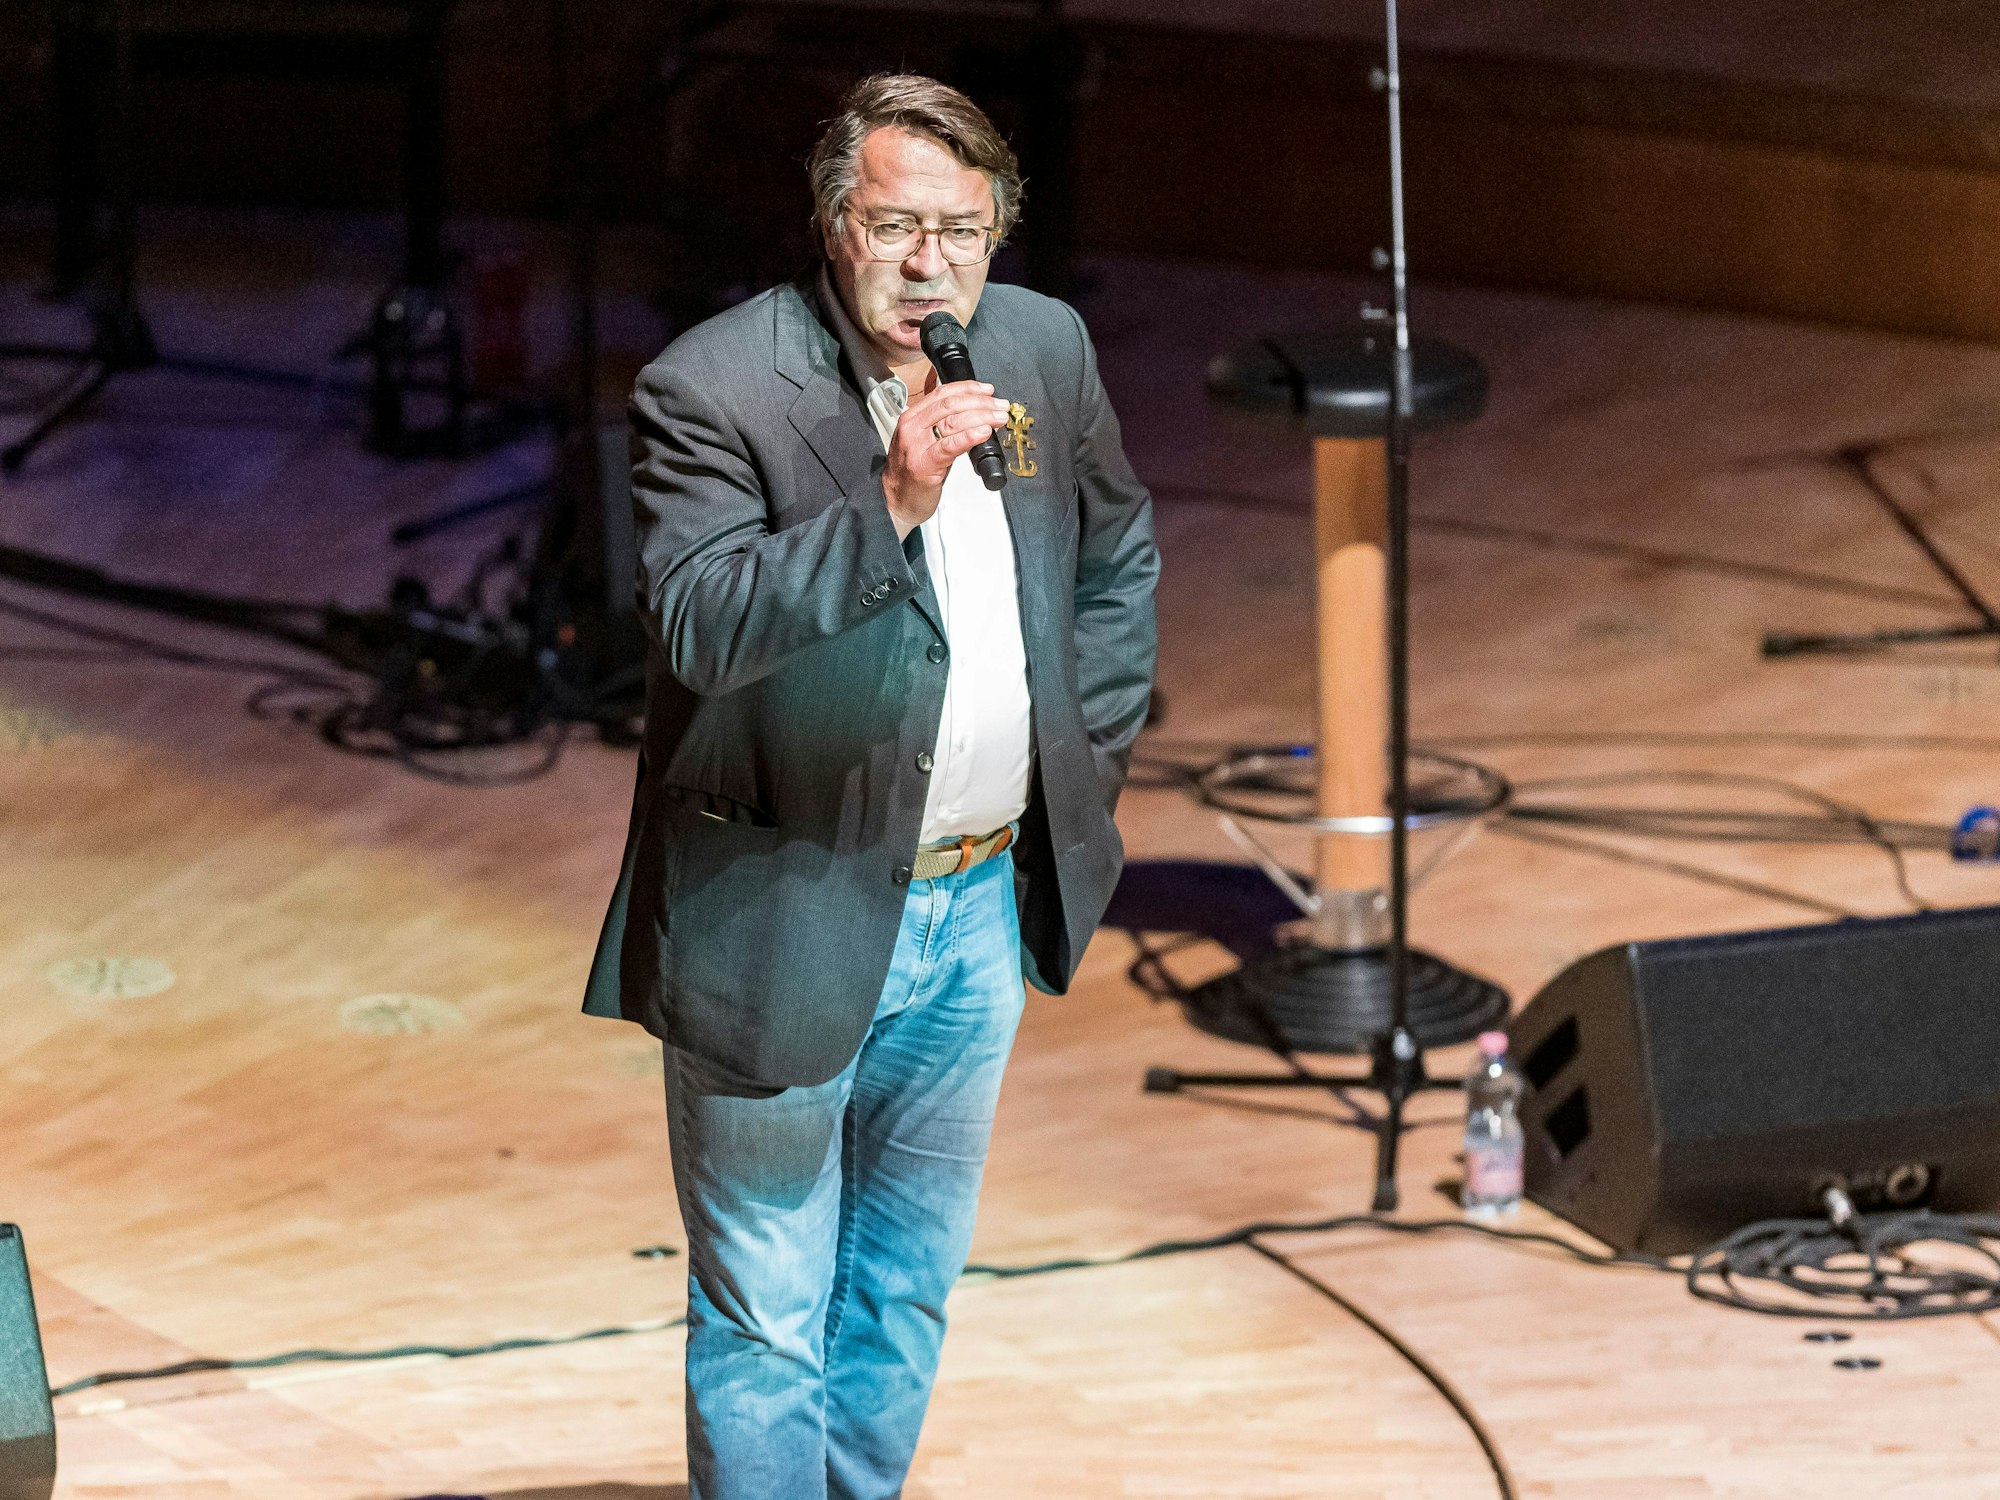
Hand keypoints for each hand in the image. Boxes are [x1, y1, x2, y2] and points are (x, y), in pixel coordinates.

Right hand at [883, 373, 1011, 537]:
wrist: (896, 499)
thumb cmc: (913, 471)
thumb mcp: (925, 441)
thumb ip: (943, 426)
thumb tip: (976, 415)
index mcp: (913, 417)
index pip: (942, 393)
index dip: (969, 388)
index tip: (988, 391)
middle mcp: (913, 427)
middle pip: (951, 404)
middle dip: (981, 402)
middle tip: (1000, 406)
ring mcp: (917, 445)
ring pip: (953, 421)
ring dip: (982, 417)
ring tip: (999, 418)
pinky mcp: (924, 464)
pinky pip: (950, 445)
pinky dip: (970, 436)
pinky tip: (983, 432)